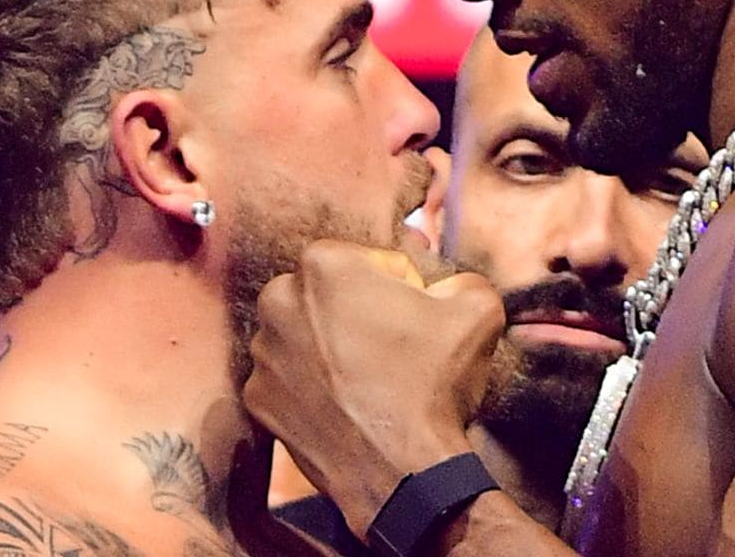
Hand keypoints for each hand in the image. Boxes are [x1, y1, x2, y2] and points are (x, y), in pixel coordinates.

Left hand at [244, 239, 504, 535]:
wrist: (400, 472)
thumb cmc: (432, 386)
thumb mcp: (476, 310)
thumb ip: (460, 279)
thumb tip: (447, 285)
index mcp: (324, 263)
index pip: (374, 262)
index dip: (404, 289)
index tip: (417, 317)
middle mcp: (278, 300)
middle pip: (331, 294)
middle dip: (360, 312)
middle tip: (395, 346)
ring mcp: (263, 354)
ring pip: (306, 334)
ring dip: (332, 347)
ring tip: (372, 379)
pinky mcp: (258, 399)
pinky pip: (290, 378)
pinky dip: (314, 386)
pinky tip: (347, 402)